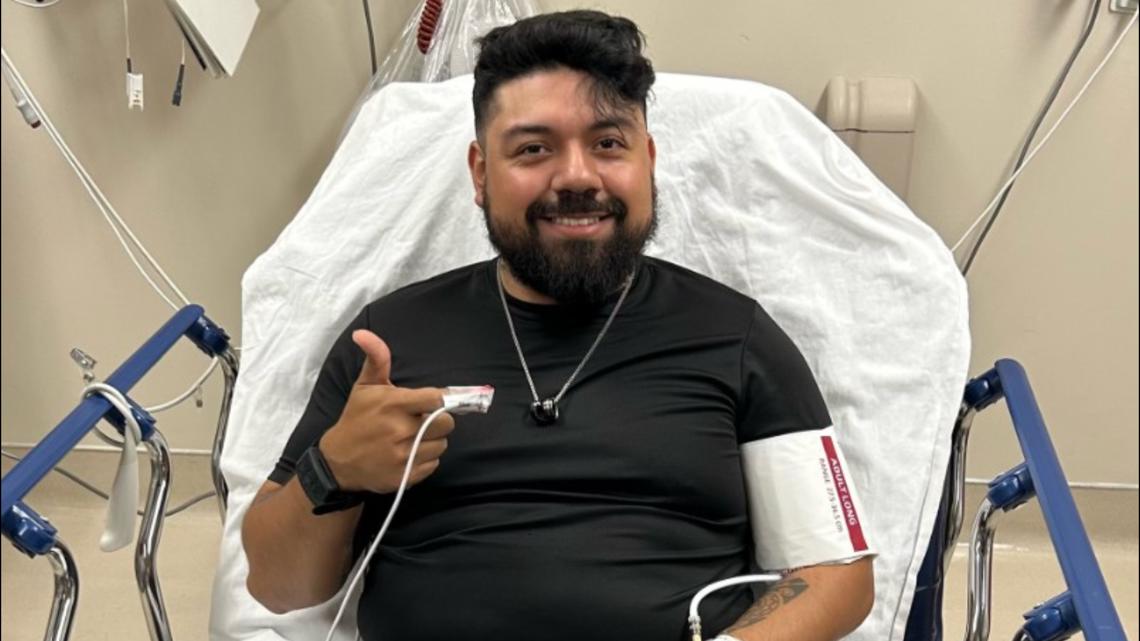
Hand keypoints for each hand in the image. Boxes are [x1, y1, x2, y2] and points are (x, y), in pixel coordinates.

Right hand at [318, 329, 453, 493]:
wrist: (338, 462)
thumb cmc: (357, 419)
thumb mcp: (365, 386)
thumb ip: (376, 359)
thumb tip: (362, 333)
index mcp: (393, 404)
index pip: (437, 398)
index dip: (440, 399)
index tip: (433, 401)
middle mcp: (400, 430)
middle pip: (446, 423)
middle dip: (438, 420)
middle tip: (422, 420)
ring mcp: (403, 456)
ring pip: (442, 444)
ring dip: (432, 440)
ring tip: (412, 437)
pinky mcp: (406, 477)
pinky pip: (433, 464)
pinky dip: (425, 459)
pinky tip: (408, 454)